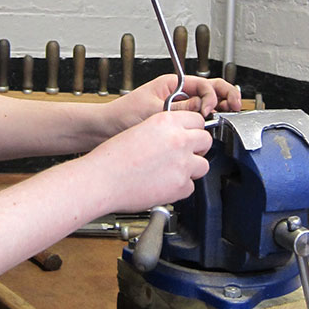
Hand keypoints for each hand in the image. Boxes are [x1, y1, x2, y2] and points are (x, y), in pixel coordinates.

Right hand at [83, 110, 212, 212]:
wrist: (102, 179)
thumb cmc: (112, 157)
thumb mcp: (140, 130)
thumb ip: (163, 131)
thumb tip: (177, 137)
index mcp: (166, 122)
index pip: (197, 120)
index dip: (193, 129)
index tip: (190, 135)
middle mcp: (178, 140)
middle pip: (206, 140)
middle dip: (198, 148)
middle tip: (185, 154)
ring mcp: (182, 163)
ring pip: (203, 165)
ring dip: (191, 169)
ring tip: (173, 171)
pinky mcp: (181, 185)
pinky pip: (191, 186)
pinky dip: (180, 188)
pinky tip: (165, 184)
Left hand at [105, 74, 241, 132]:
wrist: (107, 128)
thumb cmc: (123, 115)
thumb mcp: (155, 111)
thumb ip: (180, 110)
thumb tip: (203, 110)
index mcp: (173, 84)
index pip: (204, 84)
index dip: (212, 96)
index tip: (209, 111)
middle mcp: (178, 93)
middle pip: (211, 90)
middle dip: (226, 96)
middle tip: (236, 107)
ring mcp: (178, 106)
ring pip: (207, 103)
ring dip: (220, 107)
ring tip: (229, 114)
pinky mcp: (175, 120)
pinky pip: (197, 118)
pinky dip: (208, 121)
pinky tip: (212, 128)